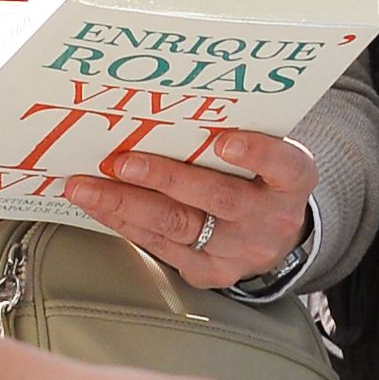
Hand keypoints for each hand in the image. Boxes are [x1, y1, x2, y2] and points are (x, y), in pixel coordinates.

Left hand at [60, 128, 316, 293]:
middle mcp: (270, 219)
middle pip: (217, 198)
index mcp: (292, 181)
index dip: (257, 153)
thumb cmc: (260, 177)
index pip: (284, 165)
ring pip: (179, 227)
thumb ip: (235, 131)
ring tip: (86, 186)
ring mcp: (240, 251)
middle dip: (164, 178)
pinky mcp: (211, 272)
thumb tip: (165, 107)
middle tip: (121, 162)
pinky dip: (123, 222)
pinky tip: (96, 205)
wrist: (277, 235)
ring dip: (126, 203)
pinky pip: (161, 247)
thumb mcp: (267, 154)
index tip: (224, 141)